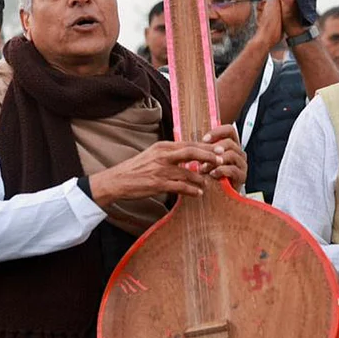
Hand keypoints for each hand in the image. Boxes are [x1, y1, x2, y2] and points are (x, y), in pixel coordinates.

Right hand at [89, 141, 224, 205]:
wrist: (116, 181)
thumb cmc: (134, 169)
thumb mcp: (151, 156)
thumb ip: (168, 154)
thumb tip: (187, 155)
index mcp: (162, 147)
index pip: (189, 144)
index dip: (205, 146)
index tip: (218, 149)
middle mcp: (162, 156)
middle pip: (192, 152)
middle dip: (209, 155)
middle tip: (221, 160)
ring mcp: (160, 170)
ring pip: (189, 172)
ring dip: (201, 178)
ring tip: (207, 183)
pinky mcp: (158, 183)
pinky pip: (181, 187)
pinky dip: (192, 190)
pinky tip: (198, 193)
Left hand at [202, 124, 246, 190]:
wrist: (218, 194)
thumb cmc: (209, 174)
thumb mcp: (205, 159)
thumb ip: (203, 149)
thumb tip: (189, 141)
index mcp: (231, 145)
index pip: (230, 131)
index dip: (217, 132)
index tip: (204, 139)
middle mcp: (239, 153)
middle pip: (230, 143)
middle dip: (213, 150)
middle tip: (200, 158)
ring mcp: (242, 165)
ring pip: (231, 155)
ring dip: (215, 161)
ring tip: (203, 168)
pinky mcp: (242, 177)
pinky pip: (233, 170)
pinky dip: (221, 171)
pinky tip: (212, 174)